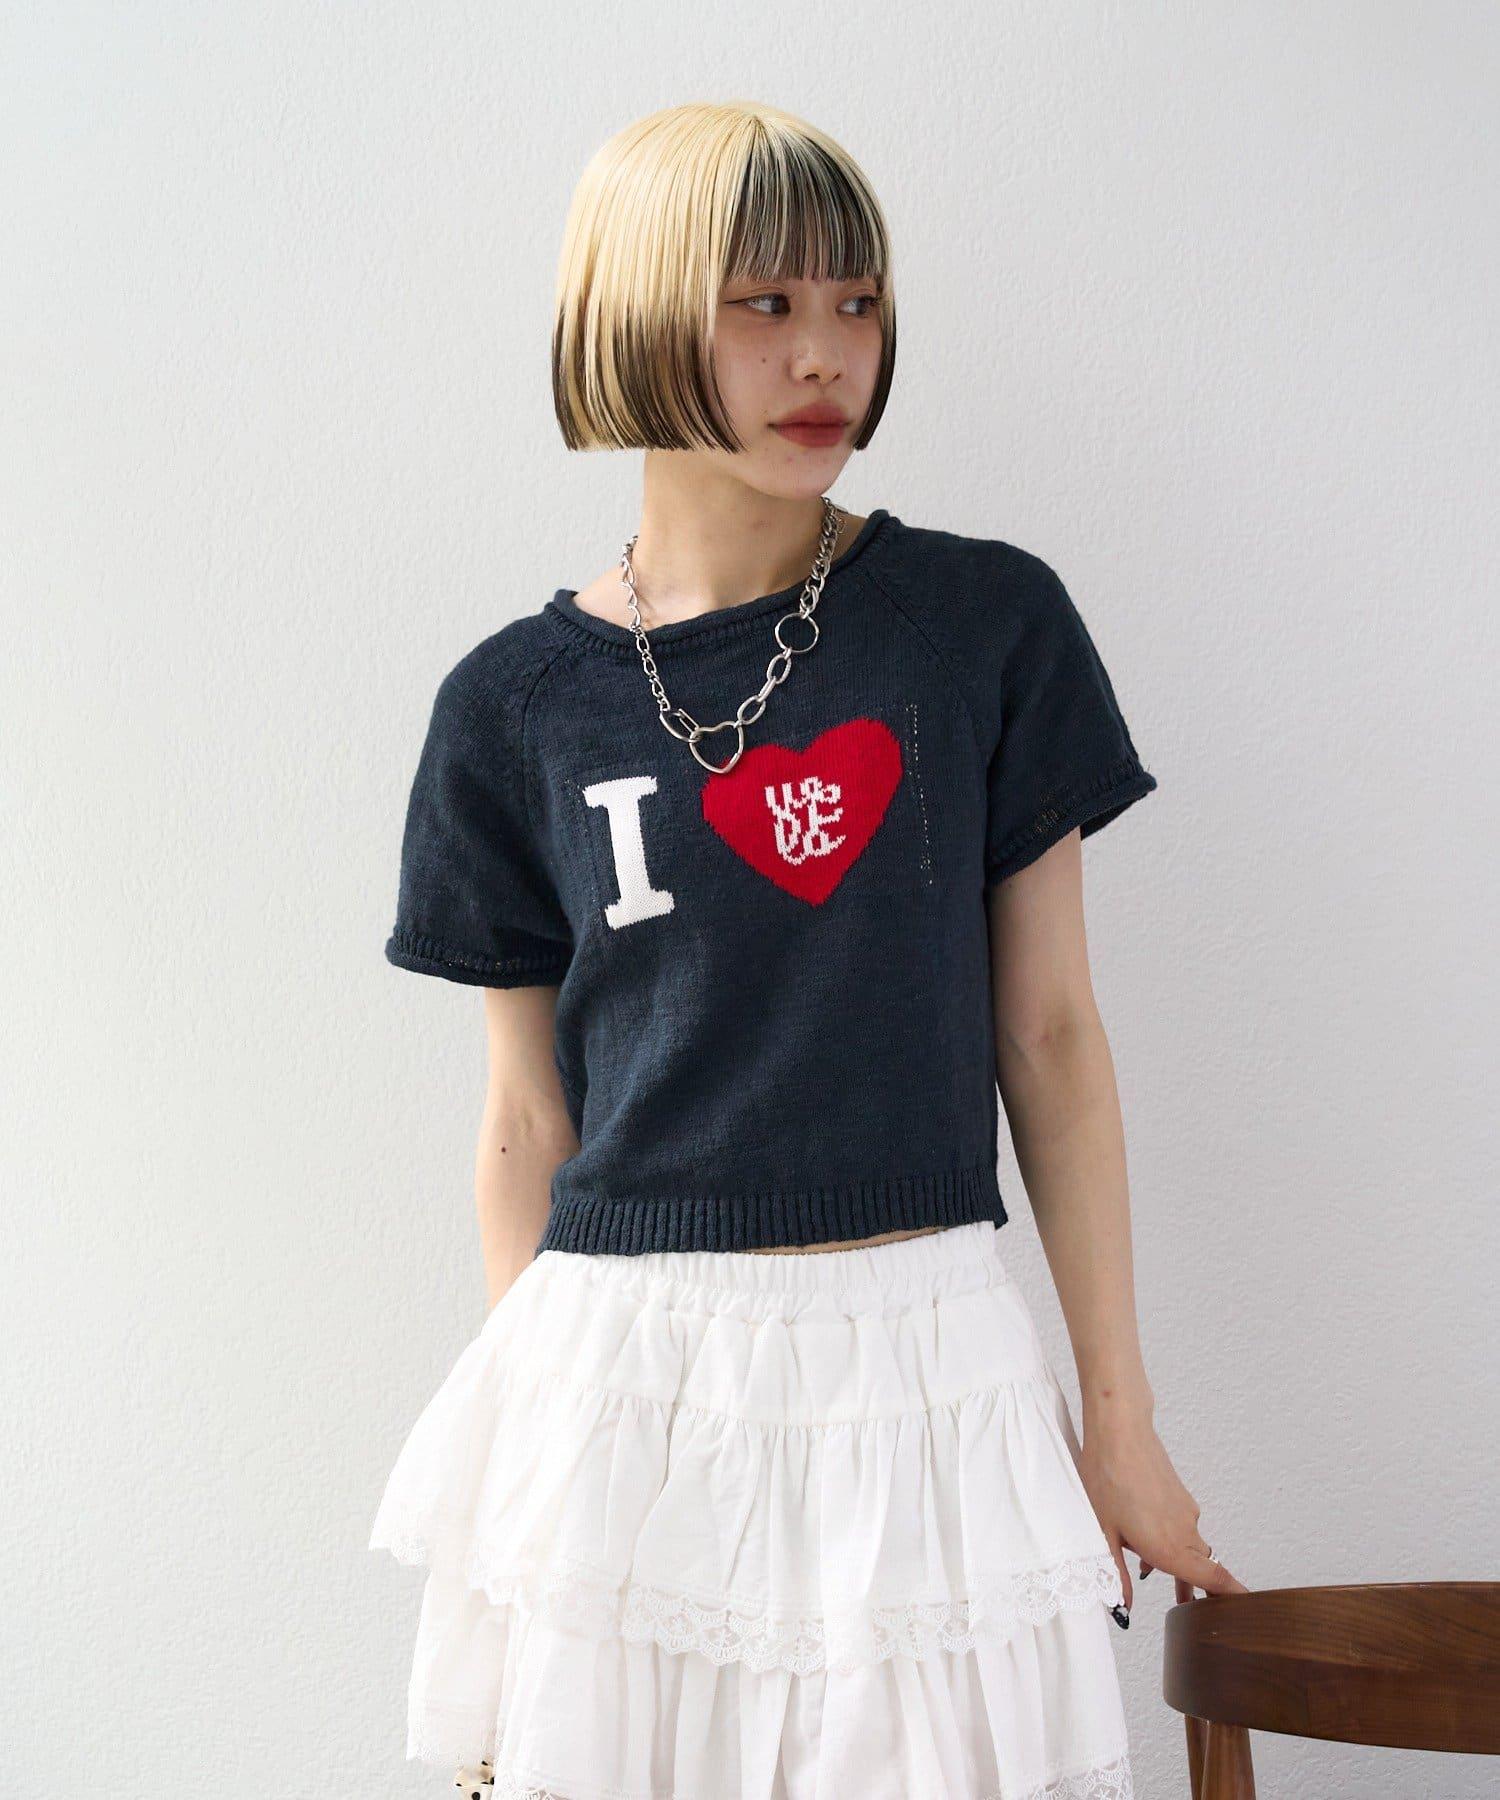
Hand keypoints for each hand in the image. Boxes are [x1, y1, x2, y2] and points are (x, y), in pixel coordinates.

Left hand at [1075, 1407, 1249, 1611]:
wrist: (1119, 1431)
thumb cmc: (1107, 1478)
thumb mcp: (1103, 1533)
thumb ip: (1116, 1574)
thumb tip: (1124, 1607)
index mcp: (1170, 1548)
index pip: (1214, 1580)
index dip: (1232, 1598)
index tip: (1248, 1613)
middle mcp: (1185, 1532)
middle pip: (1201, 1568)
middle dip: (1191, 1586)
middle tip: (1182, 1605)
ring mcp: (1186, 1512)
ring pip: (1190, 1545)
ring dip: (1175, 1559)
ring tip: (1147, 1568)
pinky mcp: (1180, 1496)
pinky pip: (1181, 1525)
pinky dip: (1168, 1535)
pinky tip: (1141, 1530)